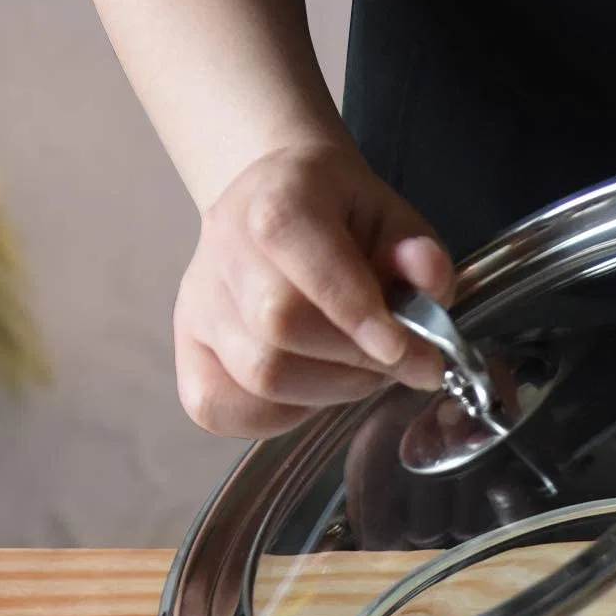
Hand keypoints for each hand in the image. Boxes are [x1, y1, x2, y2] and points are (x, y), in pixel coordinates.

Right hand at [174, 141, 454, 435]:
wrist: (278, 208)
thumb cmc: (344, 222)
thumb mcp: (394, 221)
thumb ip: (418, 253)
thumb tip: (426, 274)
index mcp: (277, 199)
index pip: (302, 255)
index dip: (356, 312)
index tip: (406, 351)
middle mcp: (223, 247)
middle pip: (280, 325)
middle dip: (356, 359)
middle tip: (396, 359)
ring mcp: (198, 303)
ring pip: (259, 375)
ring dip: (330, 389)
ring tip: (359, 368)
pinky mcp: (189, 351)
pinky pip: (222, 409)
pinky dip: (278, 417)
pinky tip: (312, 388)